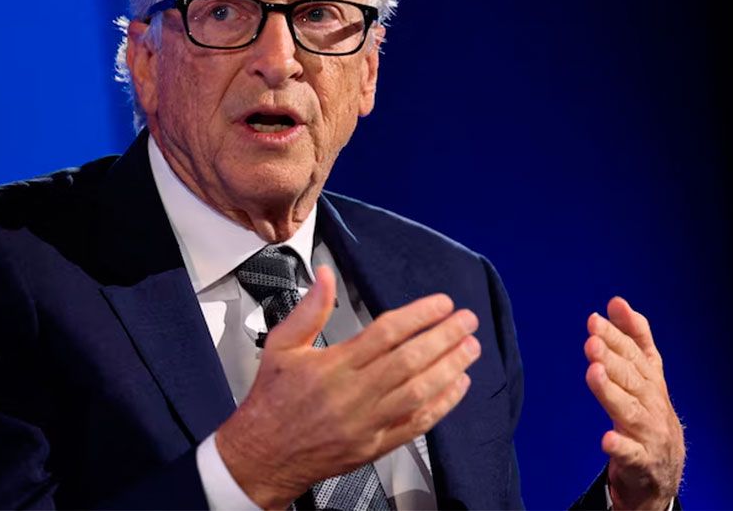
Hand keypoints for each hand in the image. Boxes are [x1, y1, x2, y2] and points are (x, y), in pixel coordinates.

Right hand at [216, 265, 479, 508]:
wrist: (262, 456)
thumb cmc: (272, 401)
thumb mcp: (281, 346)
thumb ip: (309, 309)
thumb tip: (326, 275)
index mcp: (332, 366)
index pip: (386, 333)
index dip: (419, 315)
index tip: (441, 304)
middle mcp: (352, 394)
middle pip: (409, 360)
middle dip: (444, 337)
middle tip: (467, 321)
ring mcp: (367, 423)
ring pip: (418, 391)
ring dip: (450, 368)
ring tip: (470, 348)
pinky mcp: (375, 446)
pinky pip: (416, 425)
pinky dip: (441, 405)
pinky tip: (457, 386)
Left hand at [584, 297, 684, 510]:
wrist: (663, 470)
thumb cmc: (649, 413)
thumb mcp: (646, 374)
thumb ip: (633, 338)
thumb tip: (616, 302)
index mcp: (652, 380)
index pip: (635, 354)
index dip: (617, 336)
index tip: (595, 319)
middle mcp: (653, 403)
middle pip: (631, 378)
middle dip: (612, 358)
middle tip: (592, 341)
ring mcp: (649, 432)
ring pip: (629, 410)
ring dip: (611, 391)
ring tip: (593, 373)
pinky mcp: (641, 461)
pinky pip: (630, 453)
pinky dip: (619, 446)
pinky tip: (606, 439)